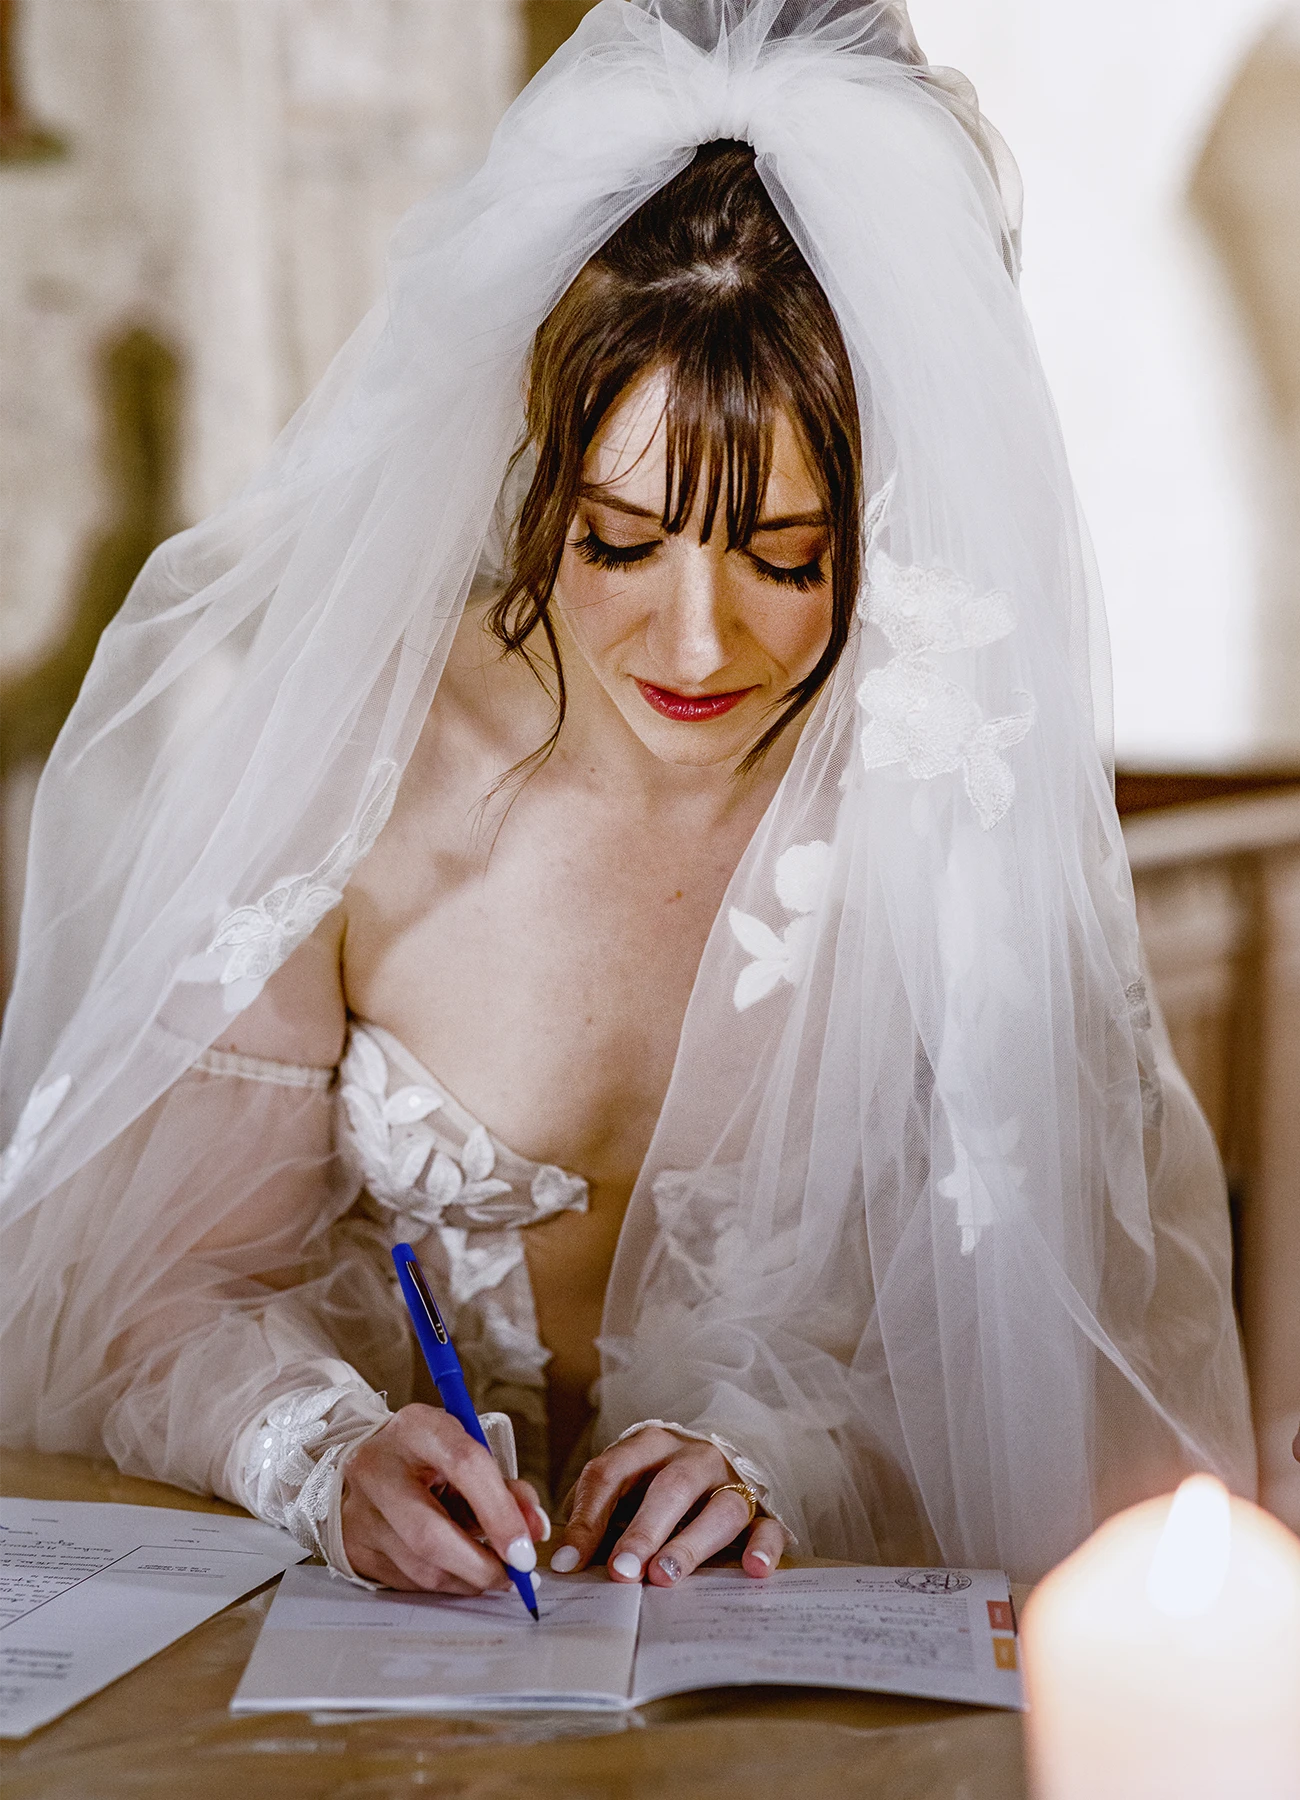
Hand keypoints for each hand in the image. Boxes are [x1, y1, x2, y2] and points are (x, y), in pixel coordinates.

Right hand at [341, 1404, 548, 1591]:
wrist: (369, 1459)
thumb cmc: (427, 1457)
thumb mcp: (467, 1453)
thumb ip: (505, 1489)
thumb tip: (533, 1530)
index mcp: (415, 1428)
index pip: (464, 1465)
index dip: (500, 1512)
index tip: (525, 1548)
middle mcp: (377, 1467)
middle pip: (430, 1533)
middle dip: (480, 1564)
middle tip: (513, 1576)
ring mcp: (358, 1510)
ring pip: (419, 1566)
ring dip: (465, 1580)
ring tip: (489, 1573)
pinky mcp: (351, 1546)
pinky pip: (406, 1581)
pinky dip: (440, 1583)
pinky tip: (455, 1571)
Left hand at [552, 1427, 784, 1585]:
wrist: (730, 1451)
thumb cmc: (663, 1479)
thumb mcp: (628, 1481)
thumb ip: (599, 1510)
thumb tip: (567, 1558)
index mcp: (651, 1444)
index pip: (612, 1473)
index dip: (588, 1517)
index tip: (569, 1563)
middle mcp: (694, 1457)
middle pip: (669, 1488)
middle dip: (642, 1531)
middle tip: (621, 1571)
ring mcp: (733, 1480)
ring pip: (720, 1507)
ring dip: (692, 1542)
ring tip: (665, 1575)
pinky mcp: (765, 1508)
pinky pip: (768, 1525)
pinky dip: (763, 1547)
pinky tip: (753, 1569)